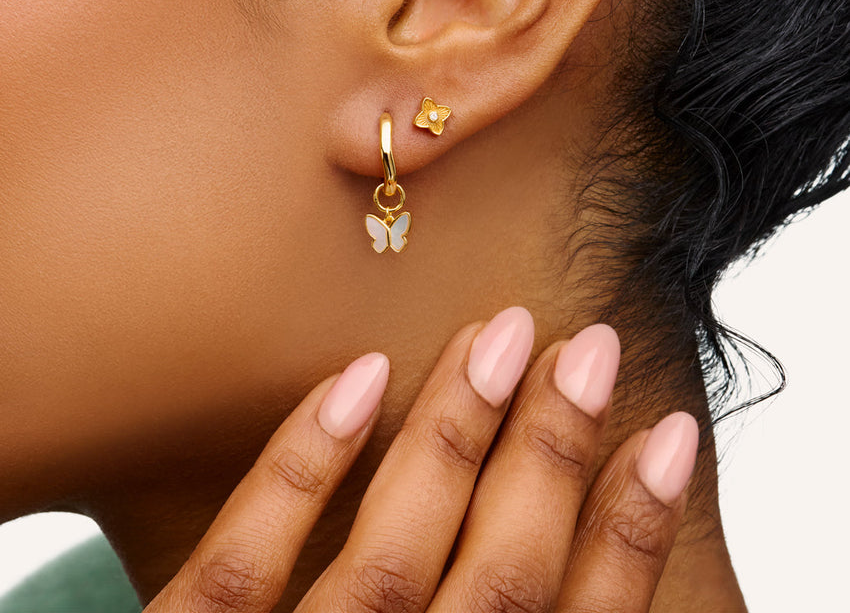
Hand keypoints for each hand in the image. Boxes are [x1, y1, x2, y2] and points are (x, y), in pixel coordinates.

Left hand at [145, 307, 698, 612]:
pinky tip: (362, 374)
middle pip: (500, 585)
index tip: (667, 433)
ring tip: (496, 335)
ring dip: (453, 437)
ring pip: (389, 562)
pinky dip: (304, 468)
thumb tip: (570, 565)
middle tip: (590, 345)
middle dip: (554, 456)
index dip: (631, 535)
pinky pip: (242, 569)